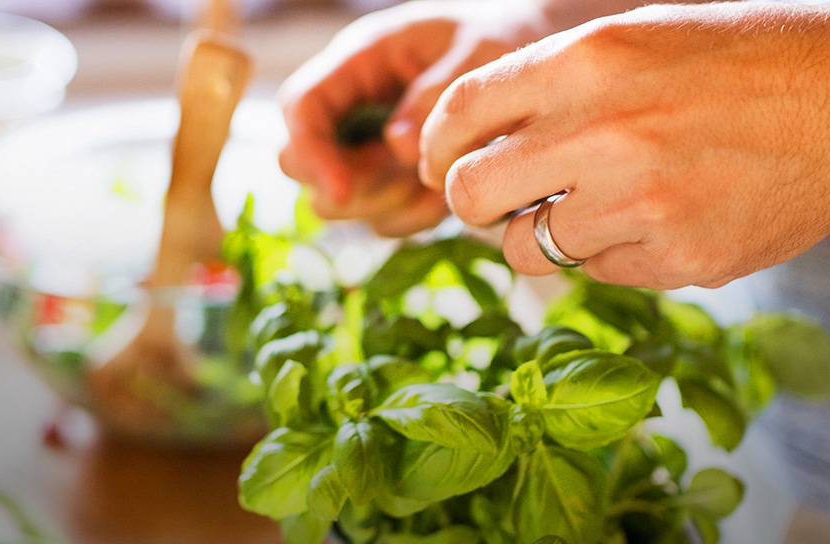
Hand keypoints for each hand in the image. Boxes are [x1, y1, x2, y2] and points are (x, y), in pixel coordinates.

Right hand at [278, 0, 567, 236]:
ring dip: (384, 205)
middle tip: (409, 181)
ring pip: (336, 201)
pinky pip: (381, 220)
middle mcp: (352, 106)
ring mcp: (367, 148)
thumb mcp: (479, 51)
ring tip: (438, 182)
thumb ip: (438, 94)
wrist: (531, 60)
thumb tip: (399, 146)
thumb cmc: (500, 38)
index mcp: (360, 61)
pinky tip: (444, 196)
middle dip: (346, 186)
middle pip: (298, 163)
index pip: (301, 106)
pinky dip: (411, 218)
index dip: (310, 152)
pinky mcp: (391, 182)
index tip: (341, 191)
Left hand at [419, 1, 829, 288]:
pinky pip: (597, 273)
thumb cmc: (743, 62)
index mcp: (586, 60)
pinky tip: (655, 218)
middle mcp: (602, 132)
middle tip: (497, 202)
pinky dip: (609, 254)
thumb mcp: (639, 36)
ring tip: (592, 206)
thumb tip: (468, 143)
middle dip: (471, 204)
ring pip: (528, 249)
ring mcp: (640, 204)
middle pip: (471, 196)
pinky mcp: (675, 261)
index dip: (435, 149)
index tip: (440, 167)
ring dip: (541, 235)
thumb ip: (552, 86)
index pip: (458, 114)